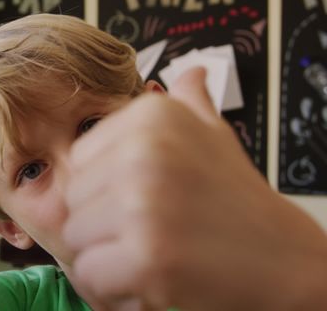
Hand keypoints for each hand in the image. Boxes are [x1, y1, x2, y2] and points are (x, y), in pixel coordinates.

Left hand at [63, 68, 326, 309]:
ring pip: (76, 238)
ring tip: (151, 255)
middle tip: (151, 233)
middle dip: (103, 225)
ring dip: (106, 256)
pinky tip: (146, 282)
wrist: (285, 259)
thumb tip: (191, 72)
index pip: (80, 158)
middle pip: (74, 199)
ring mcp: (145, 204)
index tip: (143, 201)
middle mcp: (144, 151)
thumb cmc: (236, 197)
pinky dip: (111, 288)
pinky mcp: (148, 256)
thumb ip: (191, 102)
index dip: (104, 189)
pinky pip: (89, 274)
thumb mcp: (215, 136)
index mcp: (151, 115)